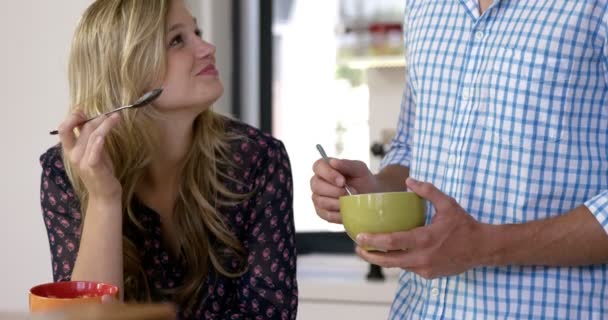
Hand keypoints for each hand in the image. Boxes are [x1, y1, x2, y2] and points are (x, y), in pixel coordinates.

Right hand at [58, 111, 121, 200]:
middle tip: (108, 114)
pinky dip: (98, 142)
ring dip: (104, 124)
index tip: (85, 111)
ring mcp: (82, 161)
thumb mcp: (94, 152)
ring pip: (92, 136)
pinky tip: (104, 135)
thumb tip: (97, 119)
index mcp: (71, 150)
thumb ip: (91, 138)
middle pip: (79, 128)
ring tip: (116, 117)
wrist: (104, 194)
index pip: (63, 128)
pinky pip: (94, 152)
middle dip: (92, 117)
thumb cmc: (100, 172)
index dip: (72, 117)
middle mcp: (73, 154)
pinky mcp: (93, 168)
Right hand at [310, 158, 375, 223]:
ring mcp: (318, 198)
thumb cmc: (363, 181)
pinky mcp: (322, 212)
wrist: (370, 198)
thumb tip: (333, 162)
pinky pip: (325, 214)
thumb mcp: (360, 170)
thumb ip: (347, 164)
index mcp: (325, 168)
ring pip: (320, 201)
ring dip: (337, 203)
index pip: (318, 166)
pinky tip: (346, 211)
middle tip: (350, 193)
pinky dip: (337, 214)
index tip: (342, 181)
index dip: (328, 174)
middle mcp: (318, 182)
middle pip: (316, 185)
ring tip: (350, 202)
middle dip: (334, 191)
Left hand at [355, 178, 486, 278]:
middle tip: (357, 247)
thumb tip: (408, 181)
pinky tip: (391, 253)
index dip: (373, 241)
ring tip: (368, 251)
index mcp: (425, 239)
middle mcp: (423, 257)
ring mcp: (426, 269)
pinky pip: (408, 267)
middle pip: (389, 260)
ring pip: (397, 266)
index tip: (359, 237)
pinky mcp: (429, 275)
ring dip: (382, 260)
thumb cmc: (464, 225)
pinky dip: (399, 261)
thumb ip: (428, 191)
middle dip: (370, 255)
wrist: (482, 248)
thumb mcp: (448, 204)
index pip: (393, 242)